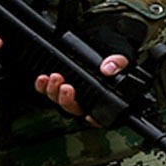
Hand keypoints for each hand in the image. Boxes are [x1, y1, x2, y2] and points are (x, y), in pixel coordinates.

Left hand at [33, 12, 148, 119]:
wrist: (104, 46)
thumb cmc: (115, 59)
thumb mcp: (122, 58)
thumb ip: (118, 63)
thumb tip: (108, 69)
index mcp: (105, 99)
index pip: (101, 117)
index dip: (94, 120)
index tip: (89, 115)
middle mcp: (88, 100)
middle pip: (74, 109)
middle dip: (67, 100)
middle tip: (66, 87)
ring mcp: (73, 94)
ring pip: (60, 102)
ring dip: (54, 92)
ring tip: (55, 77)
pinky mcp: (60, 86)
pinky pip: (48, 92)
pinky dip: (43, 87)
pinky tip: (43, 79)